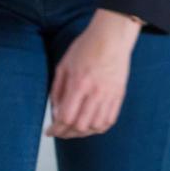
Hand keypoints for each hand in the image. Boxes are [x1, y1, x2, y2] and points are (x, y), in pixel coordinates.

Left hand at [46, 9, 140, 138]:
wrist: (112, 36)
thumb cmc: (87, 47)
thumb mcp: (63, 66)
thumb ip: (57, 91)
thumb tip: (56, 112)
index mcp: (79, 84)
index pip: (66, 118)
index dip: (56, 129)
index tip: (50, 131)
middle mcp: (96, 92)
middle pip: (80, 126)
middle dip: (66, 134)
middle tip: (60, 132)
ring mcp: (110, 94)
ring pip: (96, 126)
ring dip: (83, 133)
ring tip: (74, 130)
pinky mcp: (119, 94)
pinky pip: (110, 119)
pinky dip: (99, 127)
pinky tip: (91, 125)